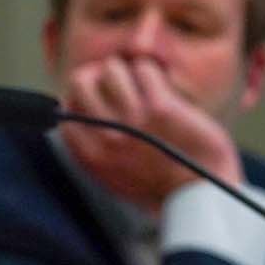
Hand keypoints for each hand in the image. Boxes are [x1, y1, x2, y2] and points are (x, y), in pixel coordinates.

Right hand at [57, 56, 241, 211]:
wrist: (199, 196)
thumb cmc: (160, 186)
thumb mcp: (112, 176)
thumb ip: (94, 149)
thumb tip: (79, 114)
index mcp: (91, 155)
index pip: (65, 108)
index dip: (78, 94)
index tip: (95, 92)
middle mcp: (106, 137)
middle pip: (80, 81)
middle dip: (97, 74)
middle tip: (114, 78)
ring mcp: (133, 121)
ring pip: (112, 68)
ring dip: (126, 69)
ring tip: (140, 80)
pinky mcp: (161, 108)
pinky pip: (144, 69)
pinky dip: (151, 71)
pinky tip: (160, 85)